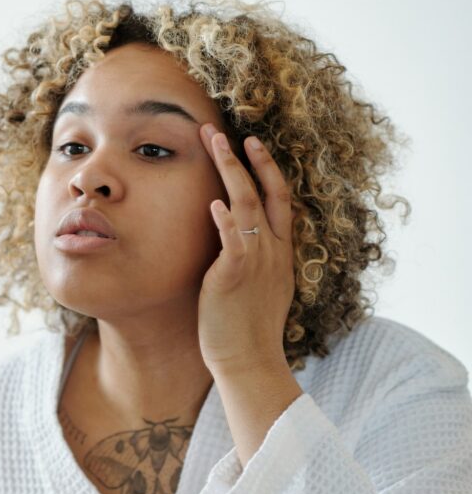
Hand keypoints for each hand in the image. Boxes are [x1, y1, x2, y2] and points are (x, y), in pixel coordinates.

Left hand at [197, 124, 294, 375]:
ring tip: (213, 144)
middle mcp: (274, 251)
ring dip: (231, 171)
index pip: (280, 200)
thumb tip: (233, 241)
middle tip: (228, 132)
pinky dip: (226, 219)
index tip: (252, 144)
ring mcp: (258, 261)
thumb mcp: (257, 287)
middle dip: (249, 159)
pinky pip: (234, 240)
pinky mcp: (236, 276)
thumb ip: (250, 259)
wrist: (249, 361)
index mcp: (280, 253)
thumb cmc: (246, 329)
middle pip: (268, 193)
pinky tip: (214, 201)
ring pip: (249, 205)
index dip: (267, 169)